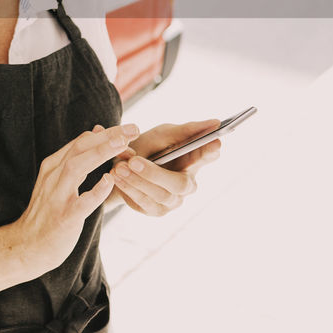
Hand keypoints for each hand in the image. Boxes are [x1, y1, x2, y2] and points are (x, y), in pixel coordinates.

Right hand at [12, 123, 137, 276]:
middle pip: (80, 147)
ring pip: (77, 167)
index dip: (106, 134)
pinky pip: (82, 202)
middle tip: (134, 128)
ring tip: (123, 145)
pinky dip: (96, 190)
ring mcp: (57, 196)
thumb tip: (96, 131)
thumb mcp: (58, 181)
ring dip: (101, 153)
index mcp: (53, 166)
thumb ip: (76, 158)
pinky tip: (110, 181)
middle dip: (107, 136)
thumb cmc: (48, 212)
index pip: (81, 141)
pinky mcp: (64, 217)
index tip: (129, 130)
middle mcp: (53, 176)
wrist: (27, 245)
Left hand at [102, 120, 221, 216]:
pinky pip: (144, 203)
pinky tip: (116, 177)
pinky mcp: (157, 210)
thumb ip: (186, 130)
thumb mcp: (163, 134)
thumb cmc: (149, 147)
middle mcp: (187, 183)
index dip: (210, 151)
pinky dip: (129, 189)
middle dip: (154, 173)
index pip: (208, 156)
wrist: (122, 166)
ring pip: (160, 195)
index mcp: (193, 160)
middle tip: (133, 161)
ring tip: (119, 167)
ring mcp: (174, 200)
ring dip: (137, 180)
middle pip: (180, 184)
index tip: (214, 142)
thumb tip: (216, 122)